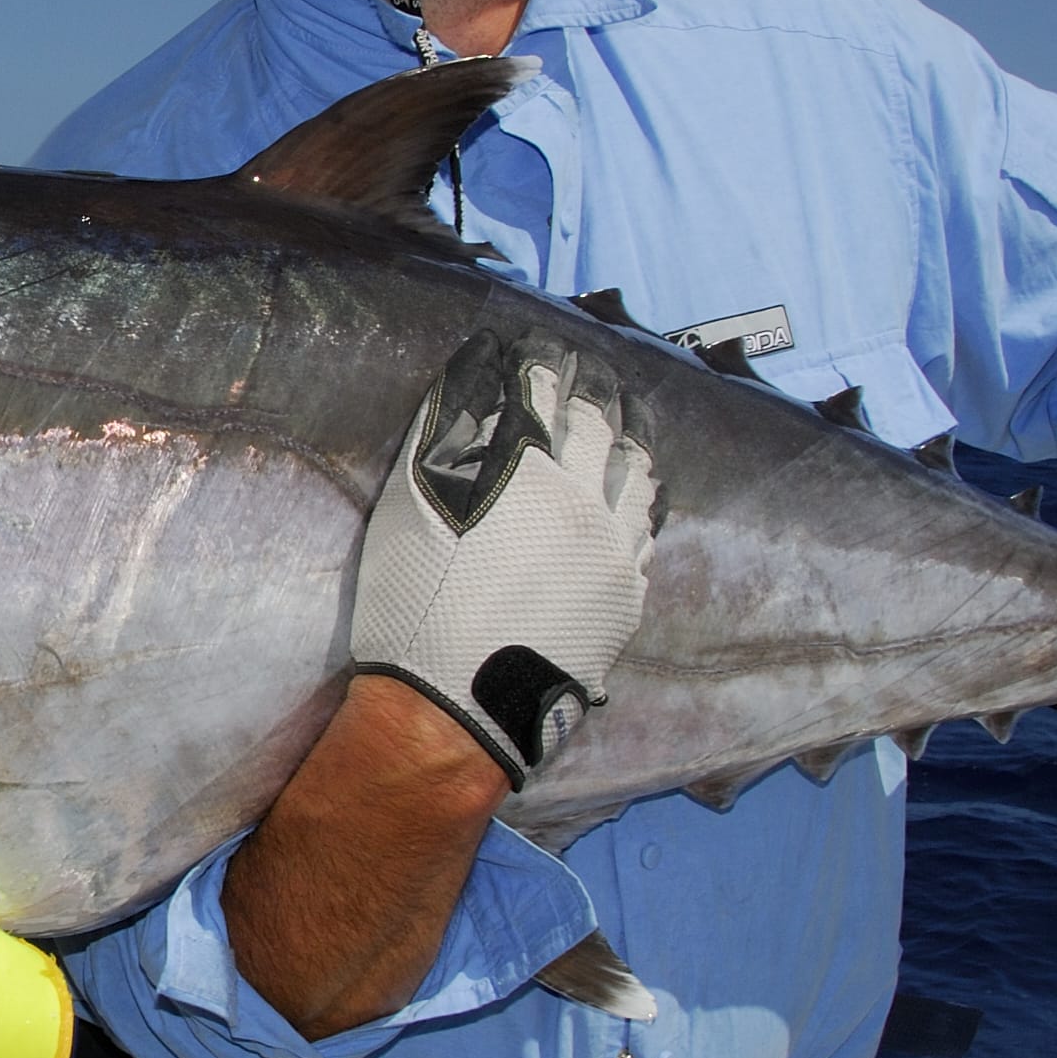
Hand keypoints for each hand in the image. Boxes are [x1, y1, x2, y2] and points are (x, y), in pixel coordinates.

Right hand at [349, 333, 659, 785]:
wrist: (455, 707)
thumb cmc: (416, 606)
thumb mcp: (410, 509)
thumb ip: (446, 436)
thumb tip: (475, 377)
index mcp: (527, 471)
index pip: (543, 392)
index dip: (540, 363)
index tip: (539, 351)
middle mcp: (585, 501)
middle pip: (601, 425)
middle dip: (593, 391)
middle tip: (588, 374)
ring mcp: (615, 551)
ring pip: (639, 475)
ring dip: (630, 438)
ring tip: (626, 419)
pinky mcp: (628, 596)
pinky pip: (646, 531)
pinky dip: (641, 498)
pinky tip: (634, 492)